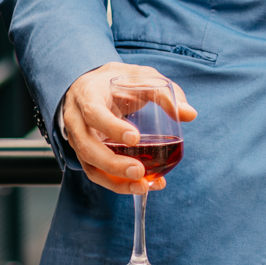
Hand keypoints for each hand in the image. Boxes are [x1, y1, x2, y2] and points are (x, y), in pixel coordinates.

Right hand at [60, 63, 197, 195]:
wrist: (95, 84)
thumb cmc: (119, 80)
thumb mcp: (142, 77)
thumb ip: (165, 94)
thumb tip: (190, 114)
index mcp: (88, 95)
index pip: (94, 113)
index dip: (112, 128)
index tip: (135, 139)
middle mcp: (76, 119)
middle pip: (87, 147)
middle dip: (112, 164)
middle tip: (139, 172)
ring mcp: (77, 139)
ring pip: (89, 165)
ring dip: (115, 181)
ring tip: (142, 187)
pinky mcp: (85, 152)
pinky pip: (96, 172)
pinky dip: (117, 183)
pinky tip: (141, 186)